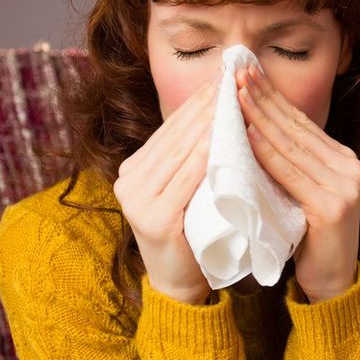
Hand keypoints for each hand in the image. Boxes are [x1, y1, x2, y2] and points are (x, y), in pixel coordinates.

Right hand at [115, 76, 216, 303]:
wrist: (181, 285)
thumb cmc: (194, 234)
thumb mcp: (189, 189)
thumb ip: (192, 158)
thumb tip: (219, 111)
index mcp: (135, 169)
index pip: (171, 127)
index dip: (198, 101)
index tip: (223, 75)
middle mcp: (129, 180)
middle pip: (175, 135)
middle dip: (205, 105)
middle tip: (231, 76)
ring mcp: (136, 200)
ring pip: (179, 152)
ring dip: (207, 124)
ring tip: (230, 98)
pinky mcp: (153, 218)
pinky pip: (184, 180)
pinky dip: (203, 157)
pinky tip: (220, 139)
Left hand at [236, 64, 359, 302]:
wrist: (331, 281)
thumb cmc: (307, 237)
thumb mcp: (298, 191)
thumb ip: (287, 163)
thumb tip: (250, 125)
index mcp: (342, 159)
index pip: (300, 122)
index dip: (272, 96)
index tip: (245, 72)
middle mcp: (349, 167)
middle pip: (296, 128)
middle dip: (263, 98)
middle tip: (235, 72)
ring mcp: (344, 187)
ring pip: (292, 147)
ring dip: (260, 118)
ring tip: (235, 96)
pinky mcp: (333, 208)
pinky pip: (291, 175)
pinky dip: (267, 154)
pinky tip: (247, 137)